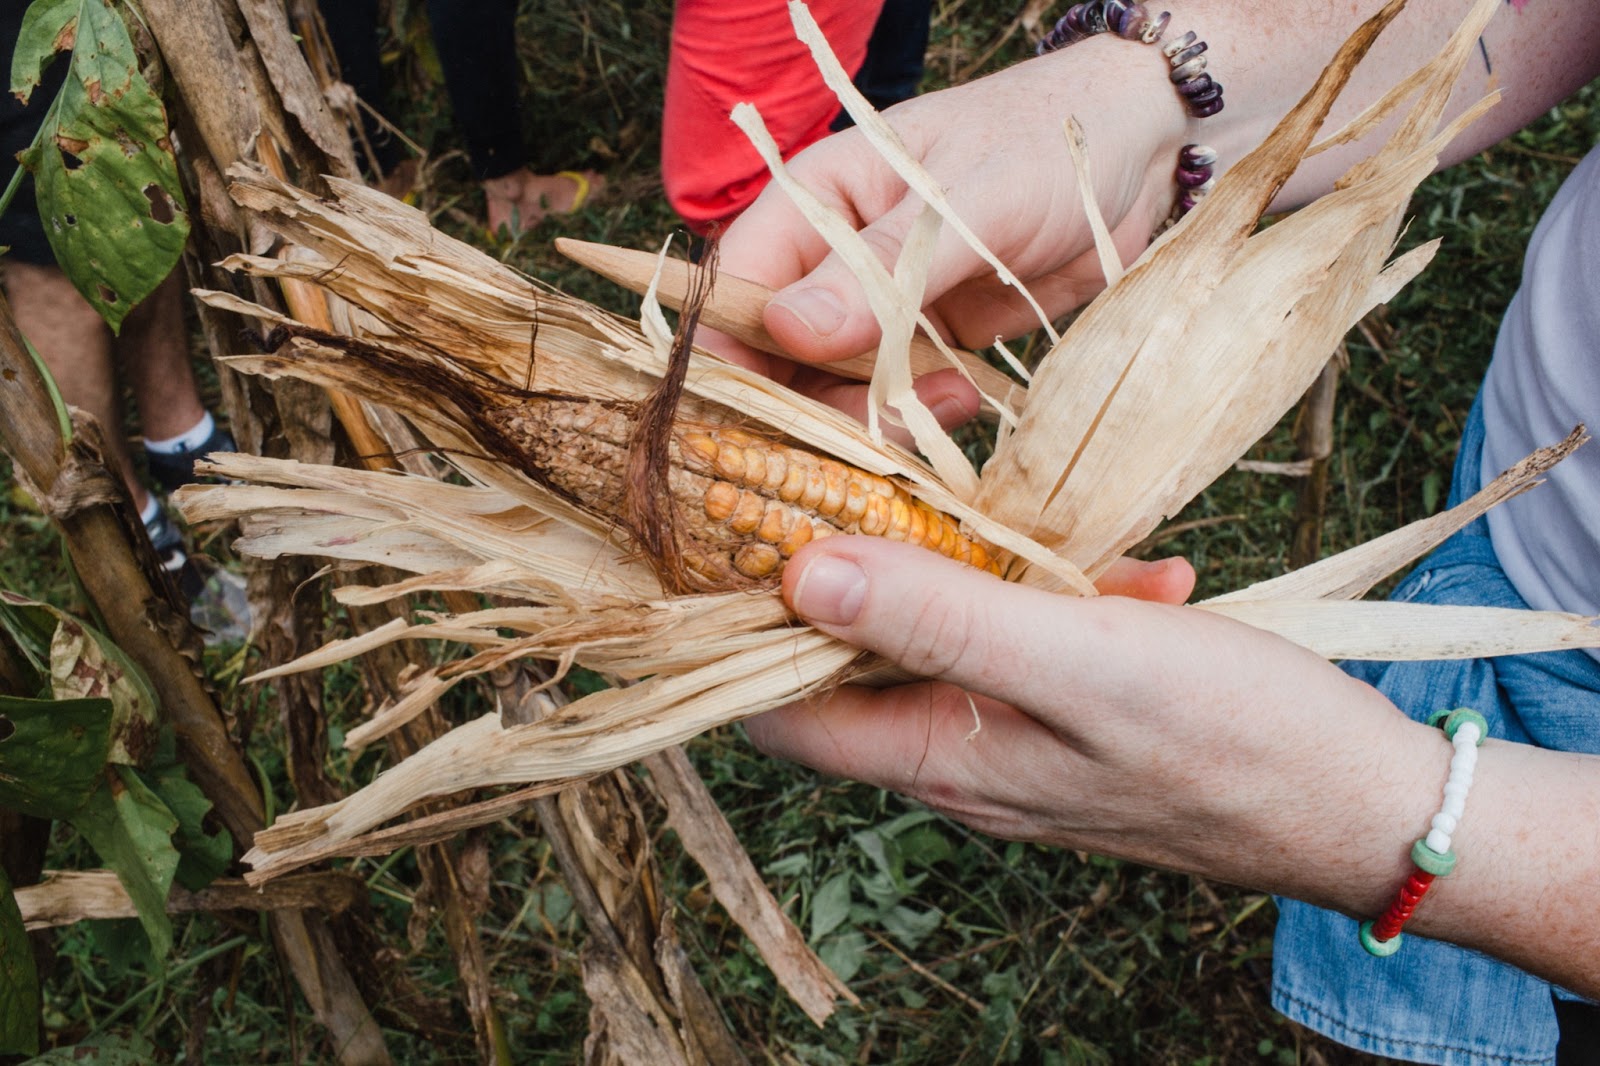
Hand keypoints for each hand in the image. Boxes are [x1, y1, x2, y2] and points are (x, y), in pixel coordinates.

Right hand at [708, 36, 1188, 417]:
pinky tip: (963, 401)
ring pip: (835, 388)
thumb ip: (883, 270)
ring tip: (942, 401)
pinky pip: (896, 400)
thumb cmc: (1047, 145)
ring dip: (874, 416)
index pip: (740, 284)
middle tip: (870, 432)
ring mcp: (881, 308)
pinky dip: (918, 416)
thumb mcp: (967, 204)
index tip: (751, 414)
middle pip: (778, 355)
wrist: (1141, 156)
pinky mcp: (929, 345)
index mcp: (819, 201)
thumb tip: (789, 329)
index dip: (732, 353)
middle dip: (811, 402)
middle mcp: (835, 260)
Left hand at [747, 536, 1445, 913]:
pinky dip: (1062, 600)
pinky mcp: (1072, 722)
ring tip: (1068, 545)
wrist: (1369, 803)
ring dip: (987, 574)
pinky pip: (1030, 647)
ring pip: (951, 640)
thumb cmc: (1232, 738)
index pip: (775, 706)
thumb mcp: (1077, 660)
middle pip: (856, 660)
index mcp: (934, 756)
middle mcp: (958, 759)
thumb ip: (939, 618)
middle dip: (874, 567)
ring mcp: (1016, 744)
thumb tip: (803, 572)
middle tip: (911, 483)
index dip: (743, 623)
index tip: (749, 521)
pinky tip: (1135, 577)